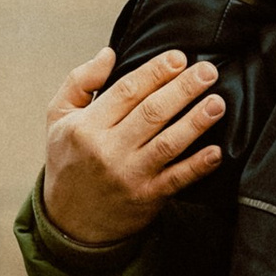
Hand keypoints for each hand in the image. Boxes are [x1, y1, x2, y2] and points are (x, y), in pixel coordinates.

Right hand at [41, 45, 225, 246]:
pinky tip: (216, 151)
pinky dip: (198, 166)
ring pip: (168, 143)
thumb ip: (80, 81)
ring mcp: (129, 175)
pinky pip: (176, 179)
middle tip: (208, 71)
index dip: (156, 71)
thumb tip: (109, 53)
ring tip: (217, 103)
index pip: (127, 90)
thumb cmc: (68, 160)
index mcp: (86, 126)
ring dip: (196, 122)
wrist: (70, 222)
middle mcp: (107, 149)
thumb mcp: (58, 117)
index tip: (179, 57)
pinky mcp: (146, 198)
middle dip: (183, 89)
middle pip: (152, 112)